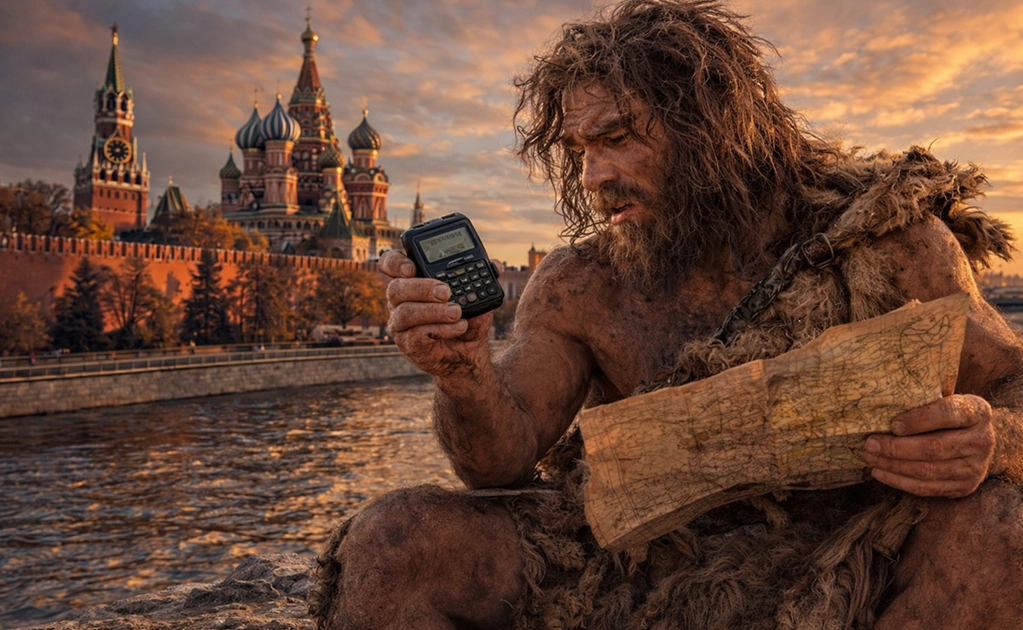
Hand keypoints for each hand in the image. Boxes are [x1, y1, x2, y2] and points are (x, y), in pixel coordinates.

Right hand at [380, 250, 492, 375]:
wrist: (470, 352)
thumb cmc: (467, 319)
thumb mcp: (477, 296)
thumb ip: (483, 278)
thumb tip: (495, 265)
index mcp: (413, 281)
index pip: (390, 264)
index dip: (396, 263)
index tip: (412, 268)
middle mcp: (401, 300)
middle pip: (396, 288)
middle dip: (421, 288)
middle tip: (445, 292)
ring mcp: (401, 323)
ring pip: (405, 312)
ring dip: (433, 311)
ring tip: (457, 312)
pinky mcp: (407, 343)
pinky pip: (417, 334)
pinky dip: (440, 329)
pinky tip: (459, 327)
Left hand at [864, 395, 993, 496]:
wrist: (980, 441)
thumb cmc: (952, 416)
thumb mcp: (948, 399)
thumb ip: (924, 401)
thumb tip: (881, 407)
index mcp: (977, 412)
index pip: (947, 413)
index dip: (918, 420)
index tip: (893, 424)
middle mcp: (981, 441)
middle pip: (934, 448)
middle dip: (896, 447)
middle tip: (870, 444)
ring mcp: (975, 467)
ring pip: (927, 471)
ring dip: (893, 466)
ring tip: (870, 457)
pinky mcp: (964, 487)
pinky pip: (927, 488)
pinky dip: (899, 481)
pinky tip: (880, 472)